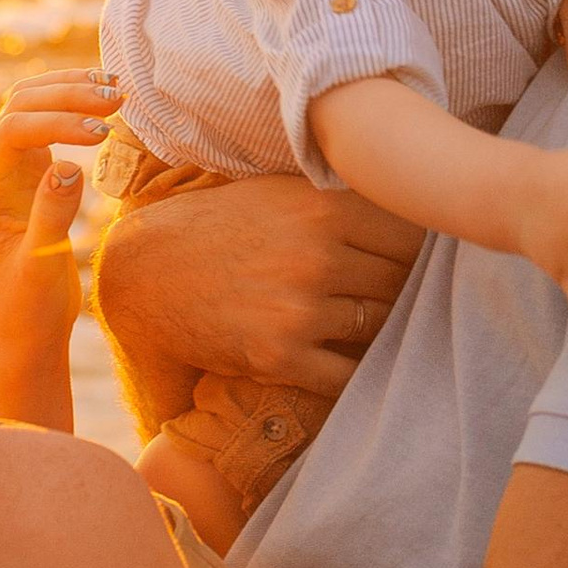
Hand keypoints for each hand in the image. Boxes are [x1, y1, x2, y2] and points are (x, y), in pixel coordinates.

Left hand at [0, 71, 115, 352]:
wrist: (30, 328)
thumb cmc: (30, 305)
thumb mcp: (40, 266)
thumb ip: (50, 215)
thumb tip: (67, 166)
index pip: (12, 130)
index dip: (58, 122)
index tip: (102, 133)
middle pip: (20, 106)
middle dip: (67, 96)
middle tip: (117, 99)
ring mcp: (9, 167)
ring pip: (33, 105)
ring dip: (72, 92)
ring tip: (117, 90)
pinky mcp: (32, 170)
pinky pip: (50, 122)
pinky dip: (76, 107)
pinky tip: (107, 104)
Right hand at [92, 173, 423, 415]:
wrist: (145, 273)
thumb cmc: (219, 226)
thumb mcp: (279, 193)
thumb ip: (340, 201)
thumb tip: (414, 214)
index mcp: (323, 207)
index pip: (411, 234)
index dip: (421, 252)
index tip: (423, 263)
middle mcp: (317, 255)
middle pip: (399, 283)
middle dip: (406, 293)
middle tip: (411, 301)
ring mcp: (300, 308)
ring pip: (378, 327)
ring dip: (382, 333)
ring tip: (384, 333)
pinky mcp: (280, 355)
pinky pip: (346, 375)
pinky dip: (356, 375)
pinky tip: (352, 365)